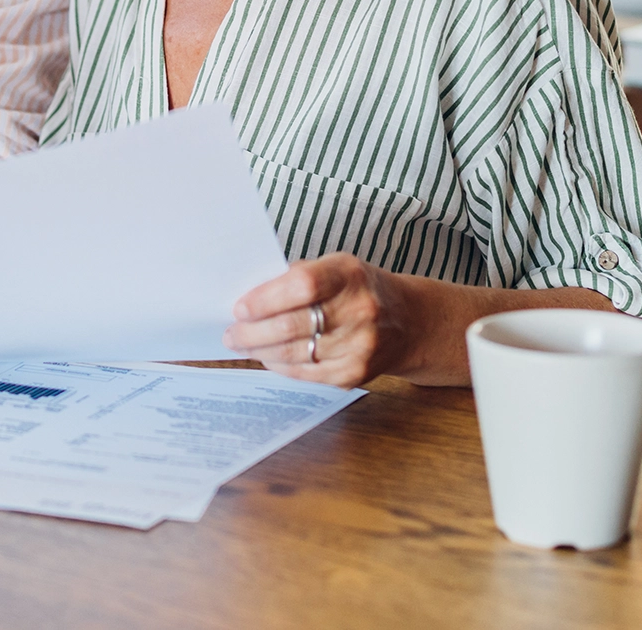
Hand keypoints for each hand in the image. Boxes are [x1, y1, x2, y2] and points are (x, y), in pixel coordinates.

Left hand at [223, 253, 416, 388]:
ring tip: (243, 344)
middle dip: (253, 332)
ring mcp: (361, 346)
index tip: (240, 307)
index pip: (302, 285)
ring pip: (296, 354)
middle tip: (231, 333)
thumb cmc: (359, 289)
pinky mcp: (357, 373)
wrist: (410, 322)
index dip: (266, 299)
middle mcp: (360, 310)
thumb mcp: (335, 267)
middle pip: (293, 326)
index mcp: (349, 274)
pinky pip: (307, 374)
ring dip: (261, 351)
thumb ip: (297, 277)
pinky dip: (282, 366)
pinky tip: (269, 357)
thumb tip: (250, 296)